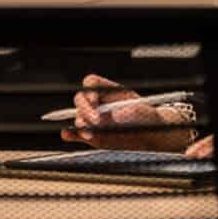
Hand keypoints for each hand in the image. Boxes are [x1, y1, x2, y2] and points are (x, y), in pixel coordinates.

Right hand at [61, 74, 192, 151]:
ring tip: (91, 134)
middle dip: (85, 109)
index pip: (91, 83)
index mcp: (109, 91)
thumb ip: (129, 112)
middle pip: (80, 99)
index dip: (90, 89)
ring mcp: (93, 119)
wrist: (150, 135)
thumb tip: (115, 116)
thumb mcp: (143, 112)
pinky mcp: (91, 135)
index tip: (96, 100)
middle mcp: (98, 103)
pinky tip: (67, 135)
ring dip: (81, 124)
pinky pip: (76, 133)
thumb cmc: (148, 118)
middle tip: (96, 120)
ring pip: (78, 117)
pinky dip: (70, 134)